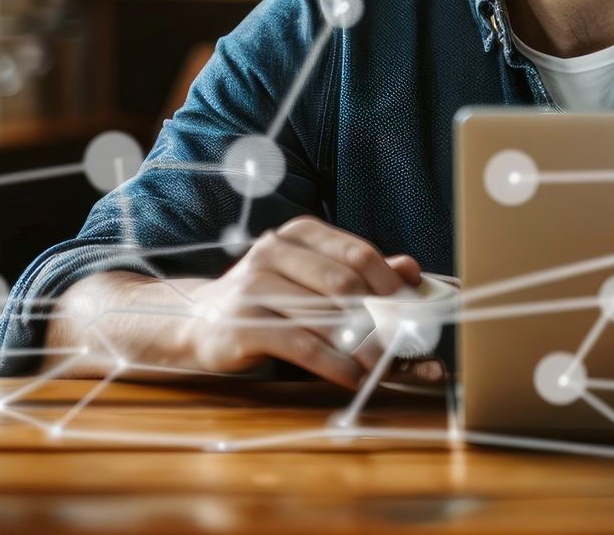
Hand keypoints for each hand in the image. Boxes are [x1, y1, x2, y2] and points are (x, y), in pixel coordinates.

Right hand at [178, 215, 423, 388]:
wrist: (200, 323)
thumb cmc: (268, 301)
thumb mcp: (311, 279)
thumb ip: (360, 273)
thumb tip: (412, 269)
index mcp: (299, 235)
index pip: (357, 253)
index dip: (391, 283)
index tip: (413, 309)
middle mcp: (274, 252)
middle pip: (345, 285)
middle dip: (382, 318)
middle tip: (404, 345)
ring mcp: (254, 287)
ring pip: (327, 317)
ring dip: (364, 347)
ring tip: (384, 368)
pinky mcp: (243, 324)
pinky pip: (303, 347)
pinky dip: (336, 365)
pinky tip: (353, 378)